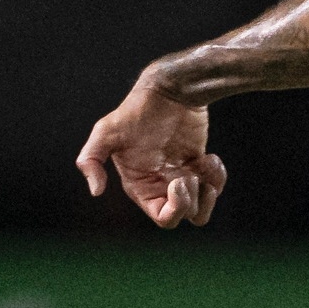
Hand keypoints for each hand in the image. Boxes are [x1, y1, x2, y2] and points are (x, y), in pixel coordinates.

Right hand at [76, 77, 227, 226]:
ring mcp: (181, 176)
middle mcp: (160, 186)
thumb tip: (95, 191)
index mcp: (140, 185)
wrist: (168, 90)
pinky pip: (214, 187)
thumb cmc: (136, 110)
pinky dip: (217, 177)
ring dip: (209, 192)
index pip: (163, 217)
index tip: (180, 182)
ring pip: (202, 207)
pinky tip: (209, 157)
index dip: (175, 209)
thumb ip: (91, 159)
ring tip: (204, 164)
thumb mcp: (107, 131)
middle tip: (190, 175)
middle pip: (185, 215)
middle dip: (192, 199)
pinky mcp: (199, 166)